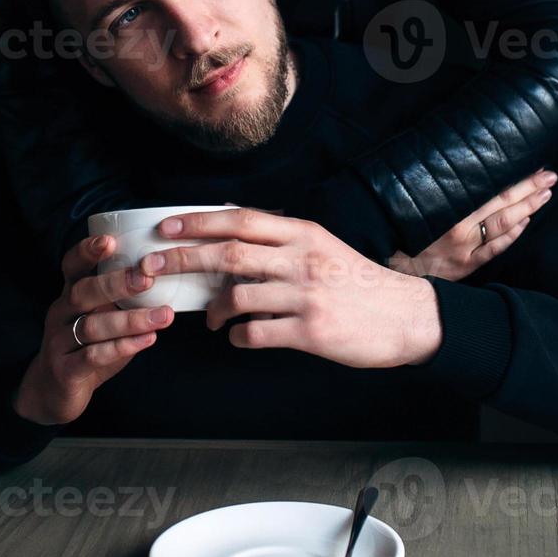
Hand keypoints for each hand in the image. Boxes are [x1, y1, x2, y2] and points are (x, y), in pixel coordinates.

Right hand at [12, 234, 174, 425]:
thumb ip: (124, 302)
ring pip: (92, 326)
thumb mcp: (101, 319)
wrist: (54, 393)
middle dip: (116, 283)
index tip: (110, 241)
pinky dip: (123, 346)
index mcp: (69, 296)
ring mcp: (60, 342)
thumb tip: (168, 279)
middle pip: (83, 292)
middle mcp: (60, 314)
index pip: (71, 266)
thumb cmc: (87, 347)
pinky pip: (93, 356)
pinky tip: (148, 340)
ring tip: (164, 315)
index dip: (87, 251)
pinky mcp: (65, 370)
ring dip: (131, 320)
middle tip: (147, 277)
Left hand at [141, 209, 441, 368]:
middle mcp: (302, 260)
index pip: (241, 220)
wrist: (406, 316)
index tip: (166, 226)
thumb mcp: (323, 246)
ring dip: (214, 308)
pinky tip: (240, 336)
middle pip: (229, 254)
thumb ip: (280, 238)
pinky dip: (239, 336)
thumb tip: (229, 222)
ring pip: (238, 295)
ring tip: (212, 318)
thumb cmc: (358, 282)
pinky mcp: (311, 331)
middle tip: (151, 267)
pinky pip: (257, 332)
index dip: (199, 222)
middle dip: (183, 259)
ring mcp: (306, 296)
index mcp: (303, 234)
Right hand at [388, 170, 556, 281]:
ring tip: (546, 194)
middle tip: (550, 175)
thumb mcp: (409, 203)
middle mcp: (461, 230)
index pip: (491, 189)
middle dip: (530, 189)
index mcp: (449, 211)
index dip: (515, 177)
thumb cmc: (394, 230)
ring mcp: (466, 250)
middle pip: (504, 205)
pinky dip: (513, 235)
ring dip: (528, 209)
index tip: (532, 163)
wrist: (385, 270)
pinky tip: (526, 223)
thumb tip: (453, 164)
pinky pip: (495, 250)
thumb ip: (432, 186)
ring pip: (504, 226)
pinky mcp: (465, 266)